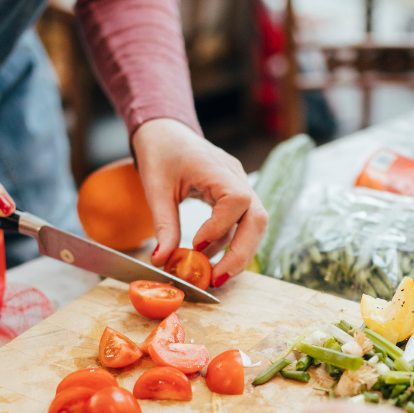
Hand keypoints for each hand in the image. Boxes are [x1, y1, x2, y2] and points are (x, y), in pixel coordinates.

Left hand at [131, 118, 266, 286]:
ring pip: (255, 225)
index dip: (221, 227)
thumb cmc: (160, 154)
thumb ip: (163, 225)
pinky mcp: (235, 197)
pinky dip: (228, 244)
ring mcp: (240, 186)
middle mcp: (236, 177)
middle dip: (241, 253)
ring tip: (214, 275)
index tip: (197, 245)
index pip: (237, 200)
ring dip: (238, 253)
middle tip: (218, 278)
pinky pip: (241, 224)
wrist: (166, 133)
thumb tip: (162, 260)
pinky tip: (209, 257)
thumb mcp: (156, 189)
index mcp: (216, 168)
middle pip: (258, 218)